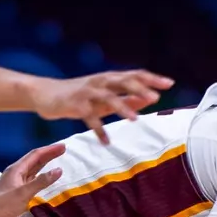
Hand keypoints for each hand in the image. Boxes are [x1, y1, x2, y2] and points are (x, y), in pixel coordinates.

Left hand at [0, 143, 64, 216]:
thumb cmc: (2, 207)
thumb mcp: (23, 193)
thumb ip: (41, 182)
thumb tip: (58, 170)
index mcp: (15, 170)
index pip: (35, 155)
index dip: (49, 150)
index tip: (63, 147)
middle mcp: (16, 175)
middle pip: (34, 161)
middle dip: (48, 155)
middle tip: (63, 151)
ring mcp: (16, 186)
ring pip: (33, 172)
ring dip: (44, 166)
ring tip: (56, 163)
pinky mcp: (17, 196)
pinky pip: (31, 183)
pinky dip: (40, 180)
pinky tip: (45, 182)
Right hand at [31, 70, 174, 143]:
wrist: (46, 95)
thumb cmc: (80, 96)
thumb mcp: (105, 97)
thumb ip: (126, 99)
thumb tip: (150, 99)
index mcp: (109, 78)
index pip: (134, 75)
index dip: (152, 79)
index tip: (170, 84)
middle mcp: (100, 82)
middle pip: (123, 81)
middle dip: (140, 89)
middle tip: (156, 98)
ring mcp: (87, 93)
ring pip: (107, 97)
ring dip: (122, 107)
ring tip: (135, 119)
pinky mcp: (75, 105)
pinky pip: (89, 118)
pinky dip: (99, 130)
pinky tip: (106, 142)